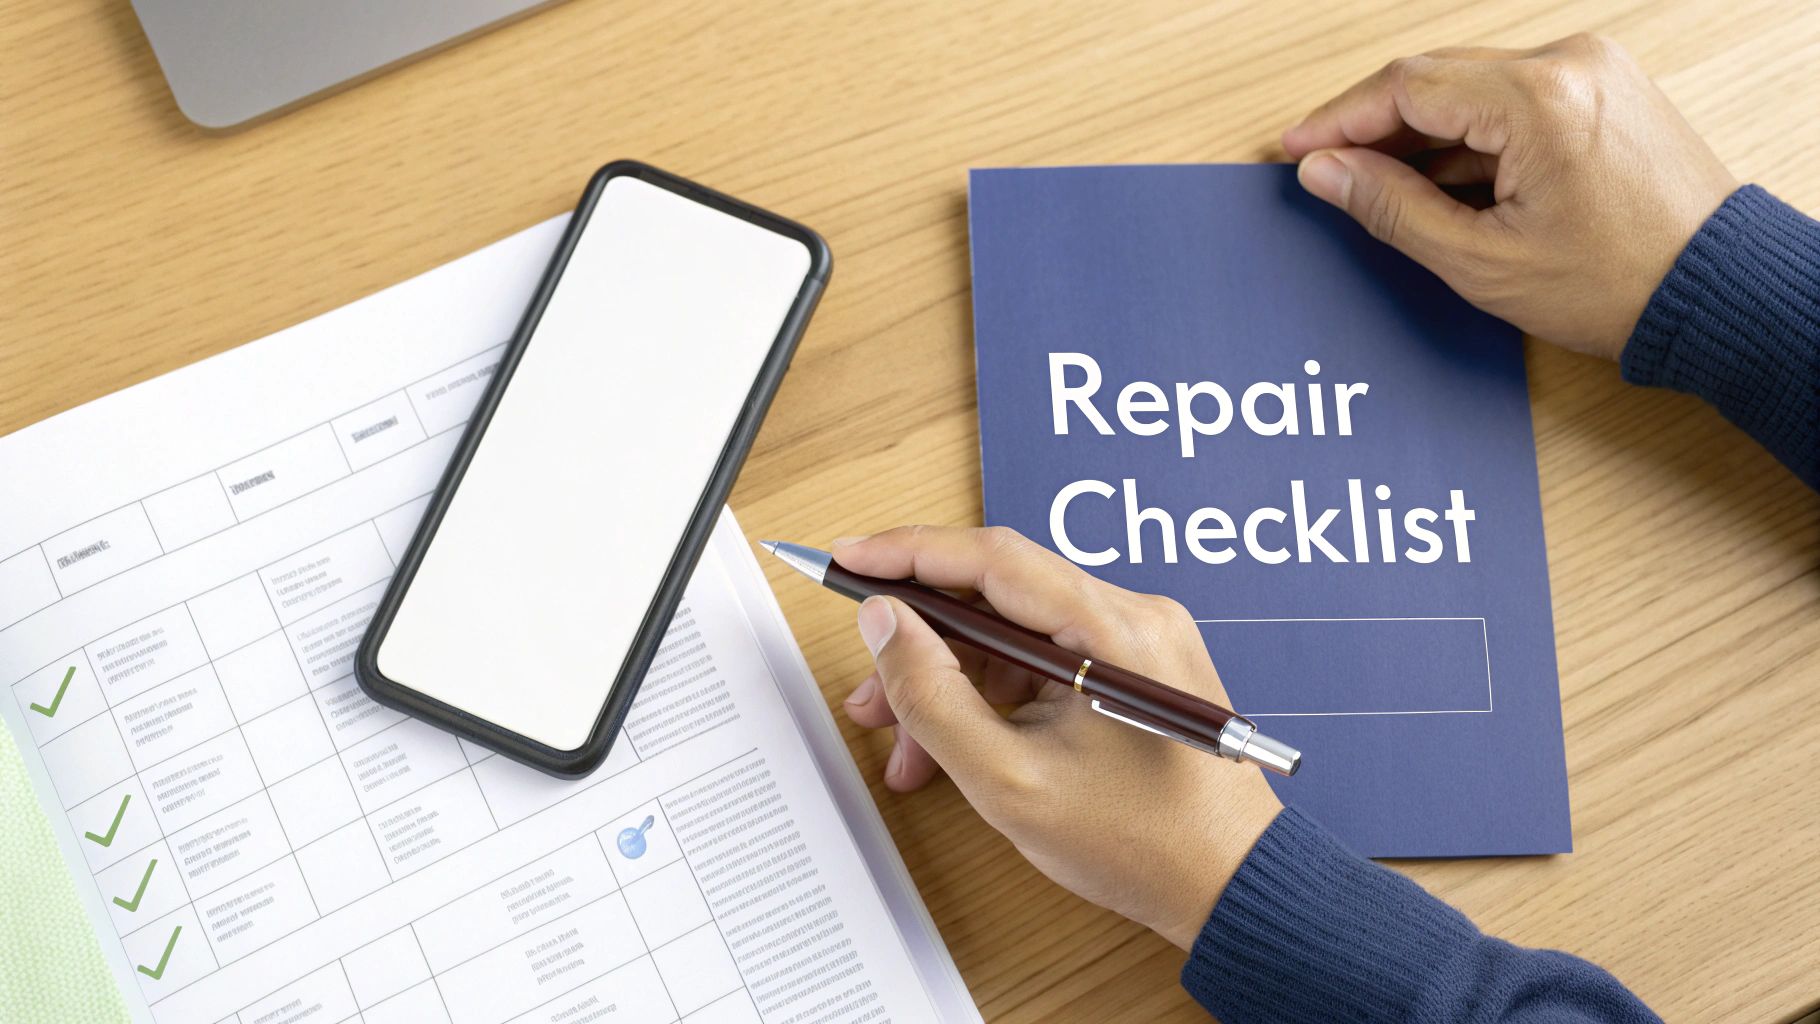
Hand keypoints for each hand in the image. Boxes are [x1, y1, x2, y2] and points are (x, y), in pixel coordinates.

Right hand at [834, 526, 1281, 949]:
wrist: (1233, 886)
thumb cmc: (1145, 845)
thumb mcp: (1010, 781)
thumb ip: (934, 696)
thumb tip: (885, 625)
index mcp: (1114, 630)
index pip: (991, 559)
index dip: (907, 553)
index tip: (846, 560)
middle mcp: (1134, 616)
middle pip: (998, 595)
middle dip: (920, 639)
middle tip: (866, 687)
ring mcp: (1138, 640)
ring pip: (1015, 632)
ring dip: (953, 677)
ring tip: (904, 741)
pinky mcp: (1135, 667)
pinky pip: (1045, 659)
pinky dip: (994, 694)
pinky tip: (956, 743)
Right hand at [1283, 33, 1736, 359]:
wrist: (1717, 292)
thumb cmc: (1617, 285)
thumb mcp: (1482, 260)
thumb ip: (1392, 208)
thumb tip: (1325, 172)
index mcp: (1538, 101)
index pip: (1406, 87)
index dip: (1339, 119)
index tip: (1297, 150)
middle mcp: (1569, 65)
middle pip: (1436, 77)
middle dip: (1374, 125)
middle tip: (1325, 169)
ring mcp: (1593, 71)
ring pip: (1471, 86)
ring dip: (1420, 132)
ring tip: (1379, 186)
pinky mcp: (1605, 89)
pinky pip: (1512, 97)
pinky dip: (1468, 135)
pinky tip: (1440, 181)